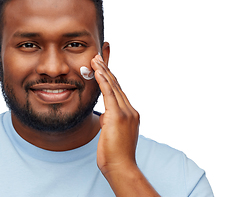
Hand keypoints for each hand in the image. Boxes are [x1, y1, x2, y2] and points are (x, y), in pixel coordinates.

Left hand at [91, 54, 139, 175]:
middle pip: (116, 86)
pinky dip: (103, 81)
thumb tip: (104, 116)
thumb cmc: (115, 154)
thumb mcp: (111, 134)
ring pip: (113, 87)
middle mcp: (130, 111)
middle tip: (98, 58)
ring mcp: (126, 113)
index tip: (102, 68)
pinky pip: (109, 94)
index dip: (110, 78)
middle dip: (106, 70)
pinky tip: (98, 71)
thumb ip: (110, 121)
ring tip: (95, 60)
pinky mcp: (118, 116)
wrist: (121, 167)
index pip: (118, 92)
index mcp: (130, 114)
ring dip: (103, 71)